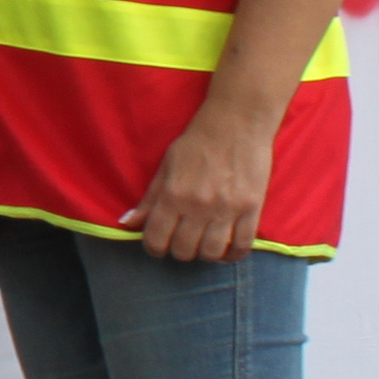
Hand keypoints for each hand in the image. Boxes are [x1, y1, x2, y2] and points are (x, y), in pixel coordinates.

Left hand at [122, 92, 277, 262]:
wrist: (237, 122)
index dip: (154, 248)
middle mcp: (198, 205)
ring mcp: (227, 209)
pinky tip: (227, 249)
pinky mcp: (251, 209)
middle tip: (184, 240)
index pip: (156, 239)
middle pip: (184, 251)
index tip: (160, 244)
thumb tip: (127, 223)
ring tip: (205, 243)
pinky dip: (232, 255)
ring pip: (211, 253)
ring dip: (205, 254)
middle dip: (179, 250)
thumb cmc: (198, 142)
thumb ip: (149, 199)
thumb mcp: (166, 166)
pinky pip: (242, 246)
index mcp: (173, 194)